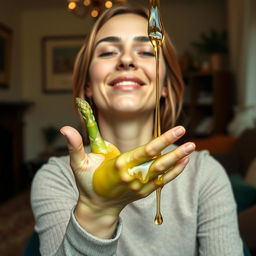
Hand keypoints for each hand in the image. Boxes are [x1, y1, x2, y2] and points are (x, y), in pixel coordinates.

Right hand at [61, 125, 194, 209]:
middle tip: (188, 138)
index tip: (178, 130)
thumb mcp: (79, 163)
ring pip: (163, 172)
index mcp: (120, 166)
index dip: (163, 140)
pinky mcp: (144, 192)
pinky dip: (174, 172)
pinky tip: (183, 163)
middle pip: (158, 161)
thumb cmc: (88, 181)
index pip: (146, 151)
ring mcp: (140, 186)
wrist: (97, 206)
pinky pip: (162, 181)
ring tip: (192, 149)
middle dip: (175, 149)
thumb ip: (75, 145)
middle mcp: (133, 176)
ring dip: (178, 160)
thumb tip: (65, 128)